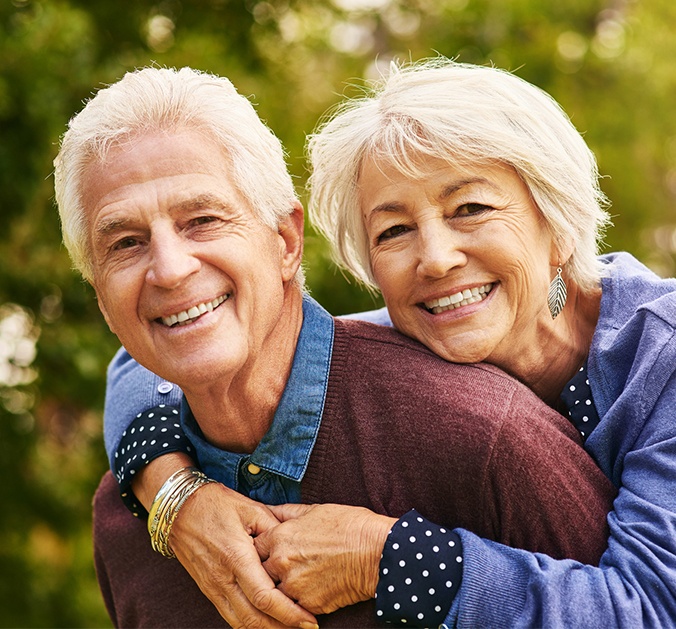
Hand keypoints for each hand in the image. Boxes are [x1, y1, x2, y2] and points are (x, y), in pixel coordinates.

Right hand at [133, 455, 316, 628]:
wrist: (180, 509)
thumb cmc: (218, 504)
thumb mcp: (252, 509)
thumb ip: (275, 531)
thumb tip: (294, 549)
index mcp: (236, 557)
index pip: (265, 597)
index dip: (289, 613)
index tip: (309, 619)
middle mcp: (223, 579)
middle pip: (254, 619)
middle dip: (282, 628)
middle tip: (307, 628)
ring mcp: (213, 588)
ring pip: (241, 623)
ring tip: (290, 628)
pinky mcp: (209, 591)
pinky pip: (230, 617)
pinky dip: (250, 624)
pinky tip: (267, 622)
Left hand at [254, 503, 395, 615]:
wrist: (377, 552)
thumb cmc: (349, 526)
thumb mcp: (315, 510)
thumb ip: (287, 513)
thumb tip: (269, 511)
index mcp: (280, 536)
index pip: (253, 547)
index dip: (259, 549)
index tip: (266, 550)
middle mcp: (281, 562)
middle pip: (259, 572)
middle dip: (266, 571)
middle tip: (282, 567)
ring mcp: (293, 586)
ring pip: (274, 593)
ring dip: (281, 588)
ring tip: (299, 580)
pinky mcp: (308, 605)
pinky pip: (293, 607)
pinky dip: (299, 601)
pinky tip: (312, 590)